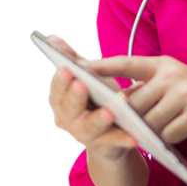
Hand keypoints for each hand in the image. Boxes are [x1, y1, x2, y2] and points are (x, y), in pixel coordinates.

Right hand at [47, 37, 137, 160]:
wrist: (109, 137)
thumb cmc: (97, 100)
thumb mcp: (87, 79)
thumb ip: (72, 60)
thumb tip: (52, 38)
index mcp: (62, 101)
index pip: (58, 88)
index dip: (62, 80)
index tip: (67, 69)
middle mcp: (68, 119)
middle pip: (70, 108)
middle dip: (76, 96)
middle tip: (82, 85)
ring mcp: (84, 135)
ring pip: (89, 127)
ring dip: (98, 119)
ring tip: (109, 112)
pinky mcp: (104, 146)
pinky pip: (113, 142)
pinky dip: (123, 139)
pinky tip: (134, 136)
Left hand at [89, 55, 186, 143]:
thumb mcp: (178, 84)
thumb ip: (151, 89)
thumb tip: (119, 104)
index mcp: (166, 64)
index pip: (127, 63)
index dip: (102, 66)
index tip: (77, 67)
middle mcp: (174, 75)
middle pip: (134, 104)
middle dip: (133, 120)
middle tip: (138, 127)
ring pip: (149, 122)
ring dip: (154, 132)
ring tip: (171, 127)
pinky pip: (168, 134)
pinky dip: (171, 139)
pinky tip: (184, 133)